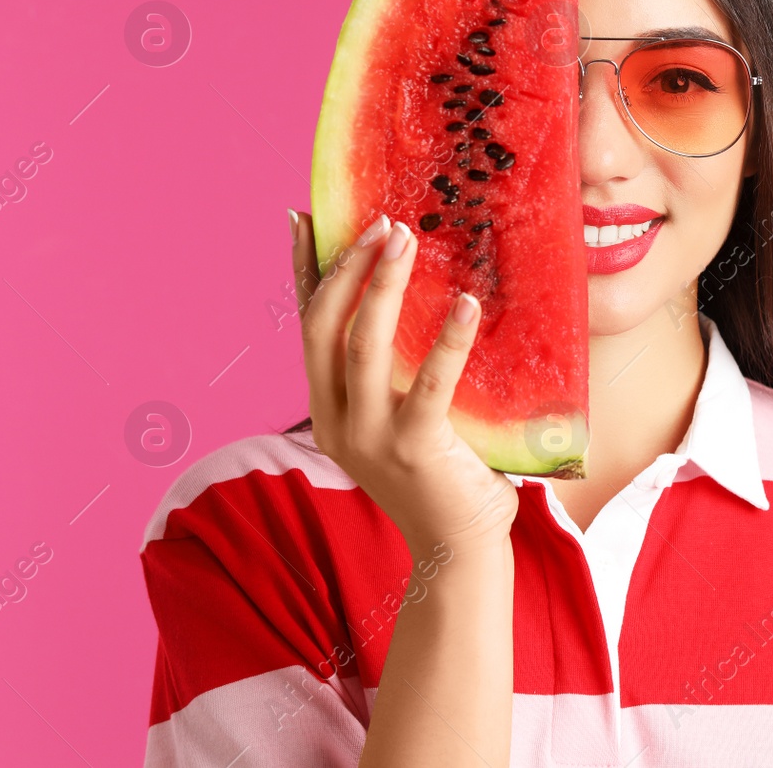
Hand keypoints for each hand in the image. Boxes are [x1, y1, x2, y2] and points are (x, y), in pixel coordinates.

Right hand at [291, 210, 518, 559]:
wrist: (458, 551)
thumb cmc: (445, 477)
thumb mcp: (405, 420)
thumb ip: (400, 376)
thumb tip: (433, 299)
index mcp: (330, 413)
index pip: (309, 330)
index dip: (305, 274)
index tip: (304, 220)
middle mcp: (339, 423)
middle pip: (324, 329)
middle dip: (347, 268)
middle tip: (380, 223)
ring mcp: (372, 438)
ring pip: (363, 347)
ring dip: (383, 286)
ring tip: (405, 237)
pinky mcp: (415, 449)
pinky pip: (429, 384)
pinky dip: (448, 340)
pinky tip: (468, 304)